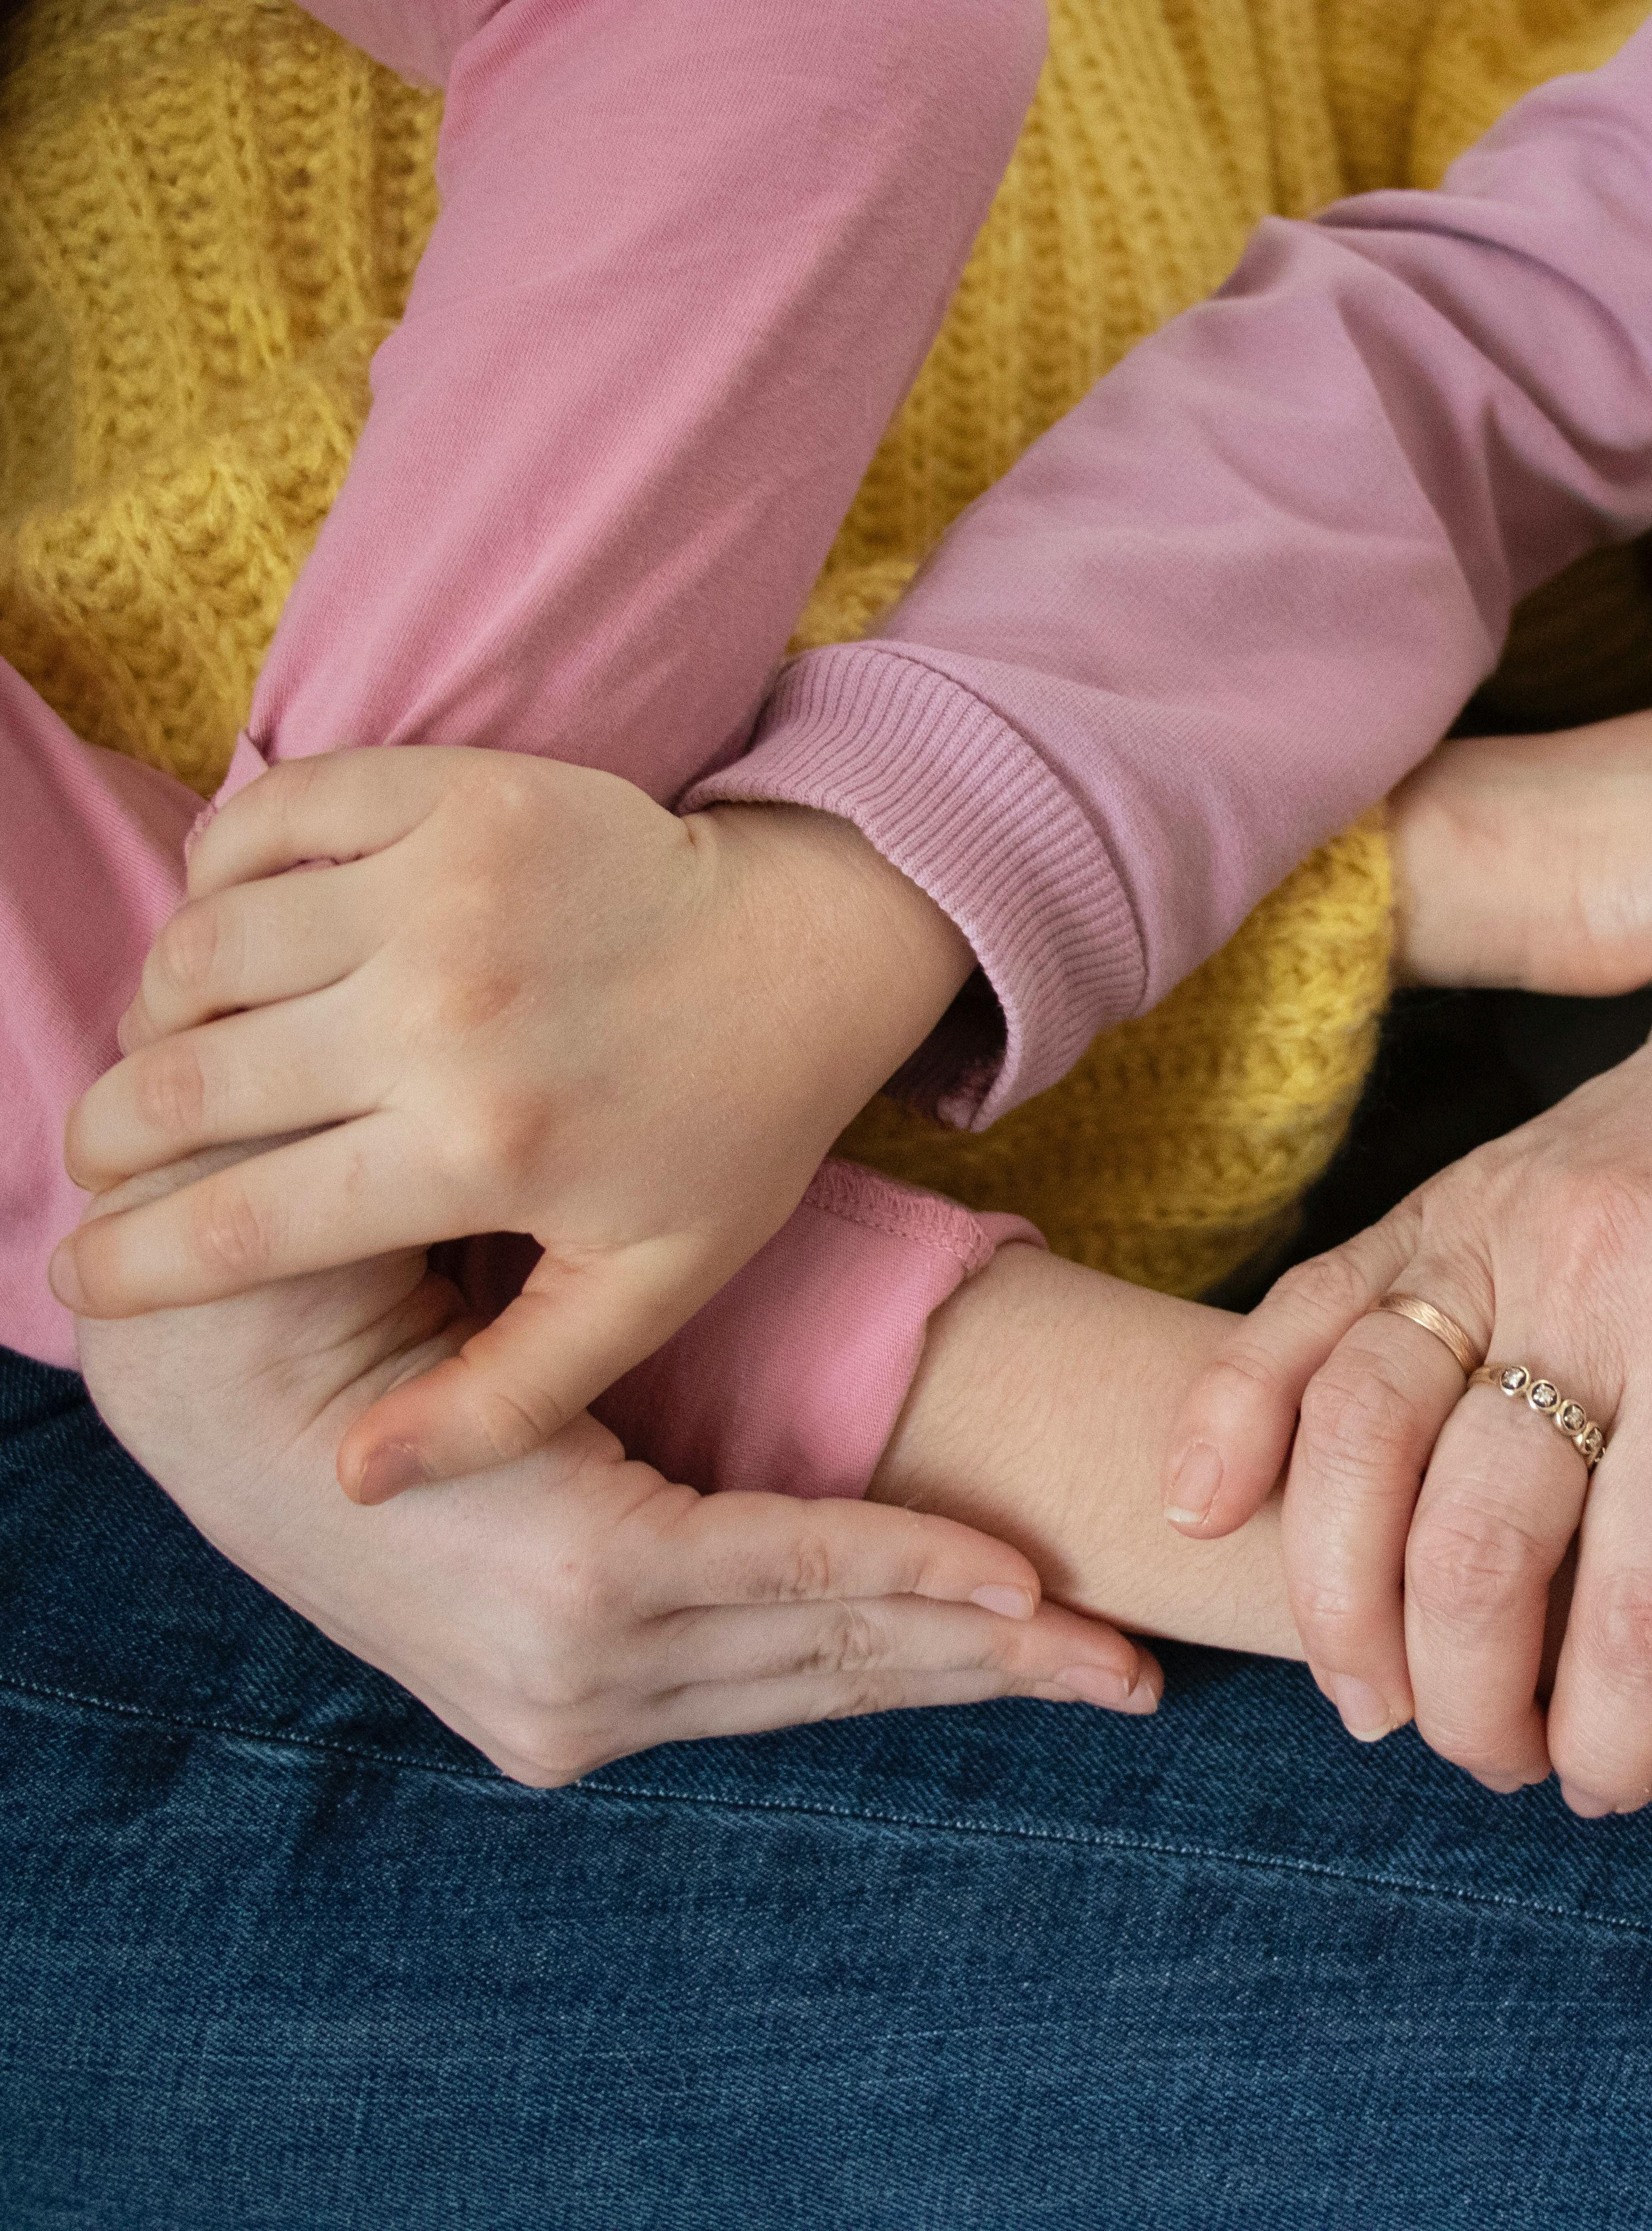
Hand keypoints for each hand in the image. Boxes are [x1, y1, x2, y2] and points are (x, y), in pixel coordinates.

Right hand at [56, 748, 974, 1498]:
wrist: (817, 949)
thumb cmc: (730, 1132)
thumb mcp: (649, 1287)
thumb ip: (507, 1396)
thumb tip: (357, 1481)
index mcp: (485, 1155)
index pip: (232, 1229)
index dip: (124, 1268)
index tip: (80, 1284)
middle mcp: (449, 1019)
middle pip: (181, 1089)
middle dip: (108, 1139)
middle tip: (106, 1160)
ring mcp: (448, 891)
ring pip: (201, 951)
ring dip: (159, 1011)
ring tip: (176, 1055)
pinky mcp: (459, 792)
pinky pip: (267, 819)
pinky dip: (222, 871)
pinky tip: (242, 930)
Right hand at [72, 1154, 1155, 1784]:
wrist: (226, 1408)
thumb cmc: (388, 1327)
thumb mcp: (535, 1332)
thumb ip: (668, 1381)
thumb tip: (803, 1371)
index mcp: (578, 1575)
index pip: (799, 1572)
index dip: (927, 1569)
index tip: (1043, 1582)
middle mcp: (577, 1676)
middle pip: (831, 1653)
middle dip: (996, 1658)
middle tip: (1139, 1665)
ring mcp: (565, 1718)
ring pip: (808, 1688)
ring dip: (952, 1676)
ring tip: (1093, 1673)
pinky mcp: (559, 1729)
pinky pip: (751, 1693)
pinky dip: (860, 1670)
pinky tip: (959, 1661)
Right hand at [1167, 898, 1651, 1812]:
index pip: (1651, 1588)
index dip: (1616, 1729)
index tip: (1611, 1786)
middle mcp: (1598, 1269)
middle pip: (1479, 1540)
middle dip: (1476, 1700)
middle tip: (1500, 1763)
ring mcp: (1493, 1222)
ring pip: (1359, 1439)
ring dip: (1347, 1606)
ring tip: (1380, 1702)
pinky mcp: (1428, 1197)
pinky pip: (1299, 1313)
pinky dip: (1231, 1417)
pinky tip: (1200, 1517)